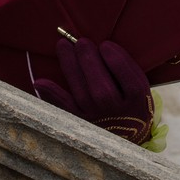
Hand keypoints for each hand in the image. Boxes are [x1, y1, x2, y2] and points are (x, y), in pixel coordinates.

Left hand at [34, 38, 153, 144]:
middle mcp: (116, 111)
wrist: (127, 138)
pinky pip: (64, 107)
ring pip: (81, 91)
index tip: (105, 44)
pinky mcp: (80, 121)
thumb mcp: (141, 89)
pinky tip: (39, 81)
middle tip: (82, 42)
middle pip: (101, 85)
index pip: (127, 78)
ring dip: (69, 65)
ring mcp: (96, 117)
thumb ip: (126, 70)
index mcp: (137, 101)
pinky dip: (52, 94)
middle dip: (89, 58)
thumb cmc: (131, 103)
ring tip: (62, 45)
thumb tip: (102, 45)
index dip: (115, 57)